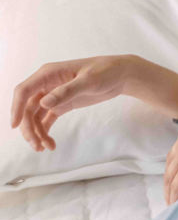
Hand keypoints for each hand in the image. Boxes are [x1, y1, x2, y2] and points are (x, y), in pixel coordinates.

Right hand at [10, 56, 133, 151]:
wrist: (121, 75)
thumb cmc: (105, 71)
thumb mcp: (88, 81)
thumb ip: (66, 91)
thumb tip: (43, 103)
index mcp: (49, 74)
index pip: (24, 91)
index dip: (16, 107)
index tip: (15, 125)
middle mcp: (47, 84)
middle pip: (28, 107)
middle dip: (29, 127)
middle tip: (36, 145)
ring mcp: (54, 95)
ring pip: (36, 116)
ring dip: (37, 132)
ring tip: (45, 147)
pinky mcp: (62, 104)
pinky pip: (47, 118)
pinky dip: (46, 131)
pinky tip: (50, 143)